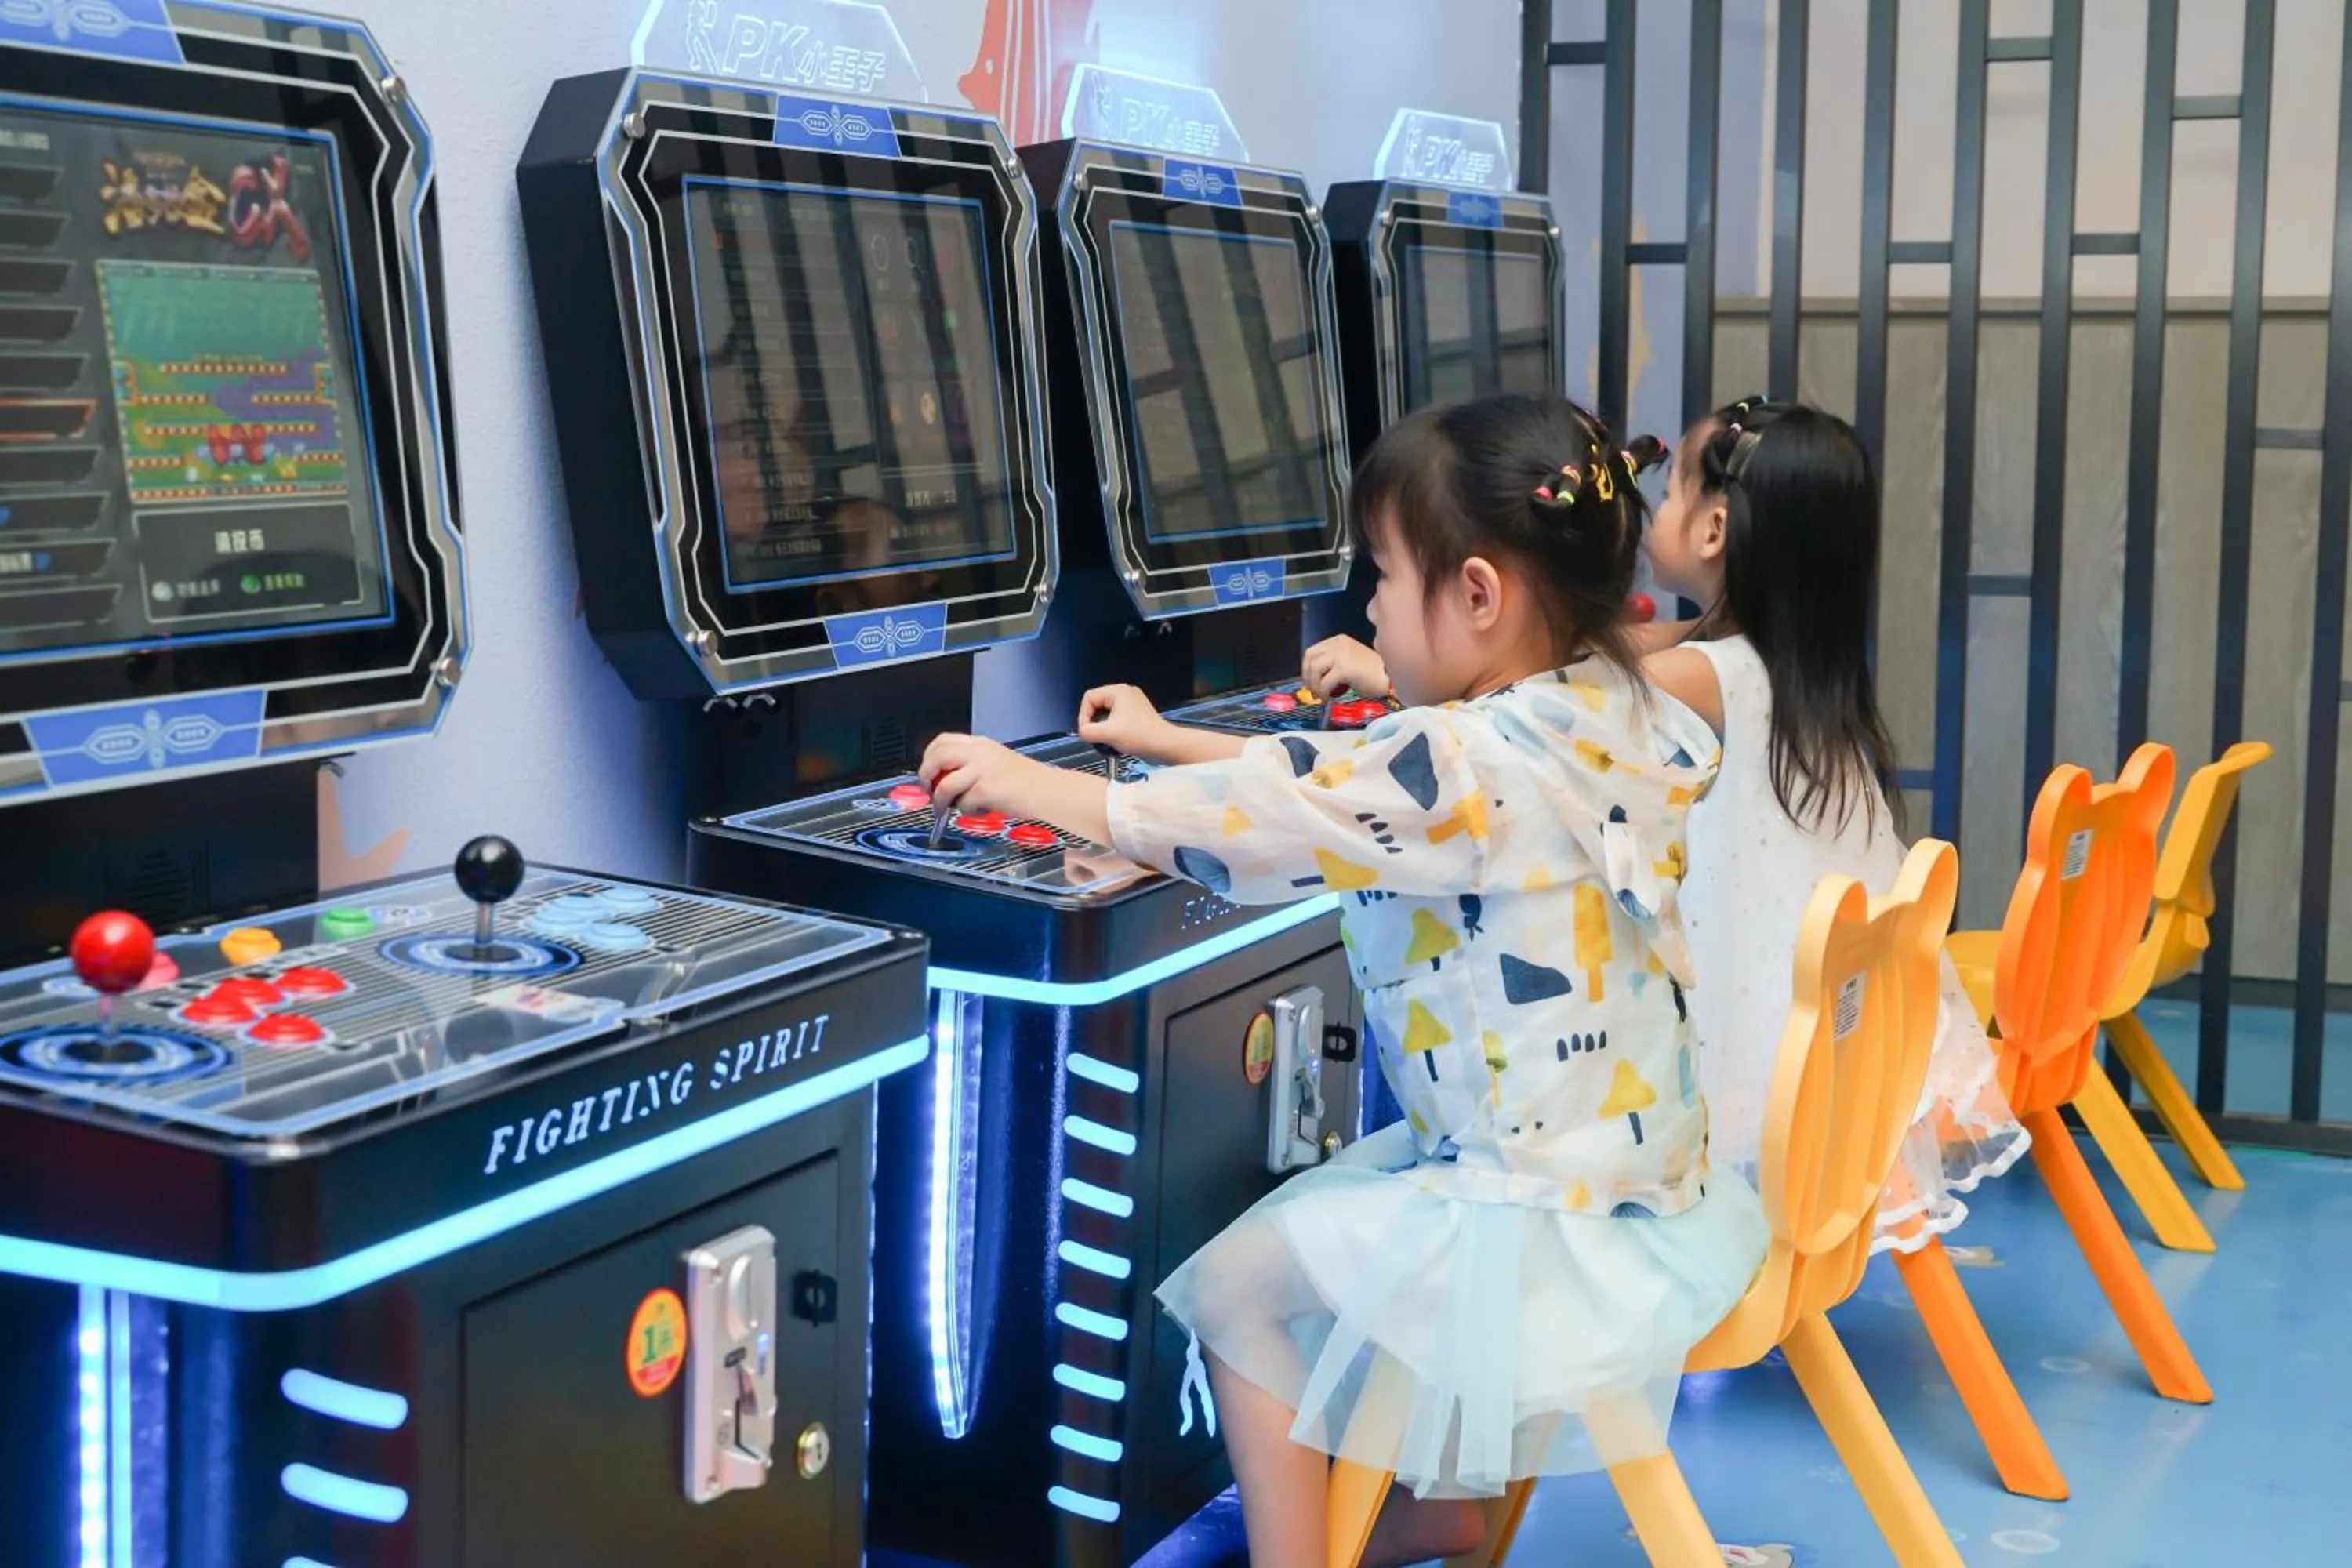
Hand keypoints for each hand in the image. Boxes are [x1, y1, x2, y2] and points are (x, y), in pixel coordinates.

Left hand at [920, 733, 1051, 818]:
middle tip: (929, 791)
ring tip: (949, 809)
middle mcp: (979, 753)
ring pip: (944, 784)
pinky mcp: (985, 789)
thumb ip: (972, 765)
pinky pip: (963, 803)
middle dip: (926, 776)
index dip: (929, 756)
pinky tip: (982, 810)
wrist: (1048, 791)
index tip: (928, 771)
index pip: (942, 740)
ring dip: (941, 800)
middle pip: (936, 757)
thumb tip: (946, 780)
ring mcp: (982, 770)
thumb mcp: (996, 762)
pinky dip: (968, 811)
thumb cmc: (1027, 781)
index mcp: (981, 744)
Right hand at [1078, 684, 1179, 760]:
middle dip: (1094, 722)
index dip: (1083, 715)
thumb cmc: (1141, 736)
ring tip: (1108, 739)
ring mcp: (1132, 703)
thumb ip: (1087, 731)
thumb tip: (1081, 732)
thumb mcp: (1108, 734)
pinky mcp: (1136, 714)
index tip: (1087, 731)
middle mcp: (1125, 693)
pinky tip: (1117, 740)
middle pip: (1097, 704)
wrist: (1165, 745)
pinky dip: (1113, 729)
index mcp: (1118, 691)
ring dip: (1103, 727)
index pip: (1089, 698)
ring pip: (1106, 712)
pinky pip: (1116, 718)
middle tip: (1096, 736)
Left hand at [1302, 635, 1388, 700]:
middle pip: (1310, 657)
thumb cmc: (1375, 672)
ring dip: (1314, 685)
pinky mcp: (1344, 668)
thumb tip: (1317, 677)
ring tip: (1321, 695)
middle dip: (1307, 675)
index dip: (1307, 667)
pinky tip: (1328, 698)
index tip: (1310, 681)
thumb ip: (1334, 663)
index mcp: (1340, 640)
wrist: (1392, 678)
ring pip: (1314, 669)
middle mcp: (1339, 644)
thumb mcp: (1351, 660)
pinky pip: (1324, 682)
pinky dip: (1323, 692)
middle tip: (1312, 690)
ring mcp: (1341, 655)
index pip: (1313, 650)